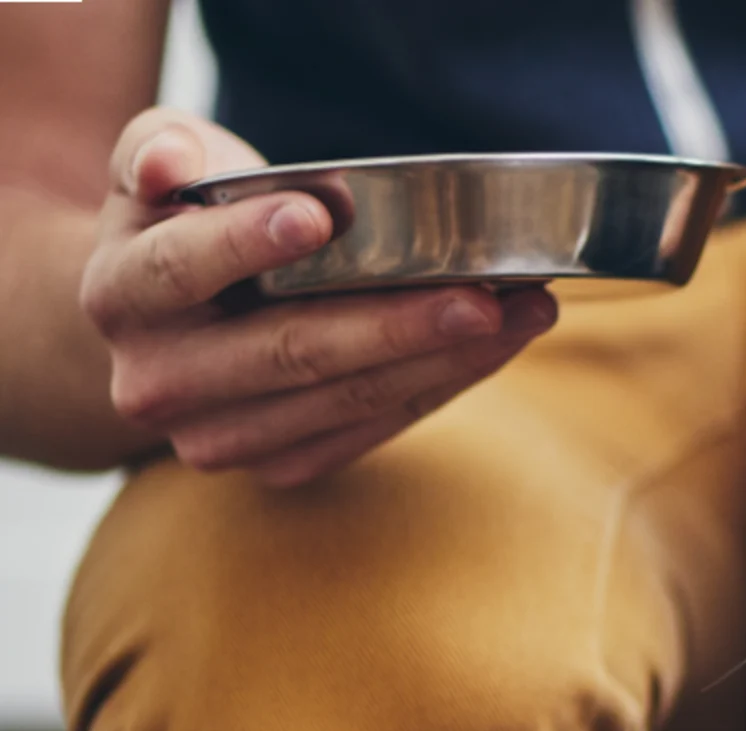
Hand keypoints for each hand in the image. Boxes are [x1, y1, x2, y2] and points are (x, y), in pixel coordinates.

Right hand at [80, 108, 557, 485]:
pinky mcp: (279, 467)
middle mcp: (158, 381)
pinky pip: (374, 430)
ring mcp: (219, 438)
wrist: (167, 324)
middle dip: (396, 324)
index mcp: (120, 294)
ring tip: (525, 312)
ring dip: (447, 359)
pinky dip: (443, 386)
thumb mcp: (160, 164)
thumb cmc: (185, 221)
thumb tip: (167, 166)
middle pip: (290, 353)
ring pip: (347, 400)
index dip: (246, 244)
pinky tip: (501, 346)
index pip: (180, 270)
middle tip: (484, 297)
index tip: (319, 216)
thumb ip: (159, 149)